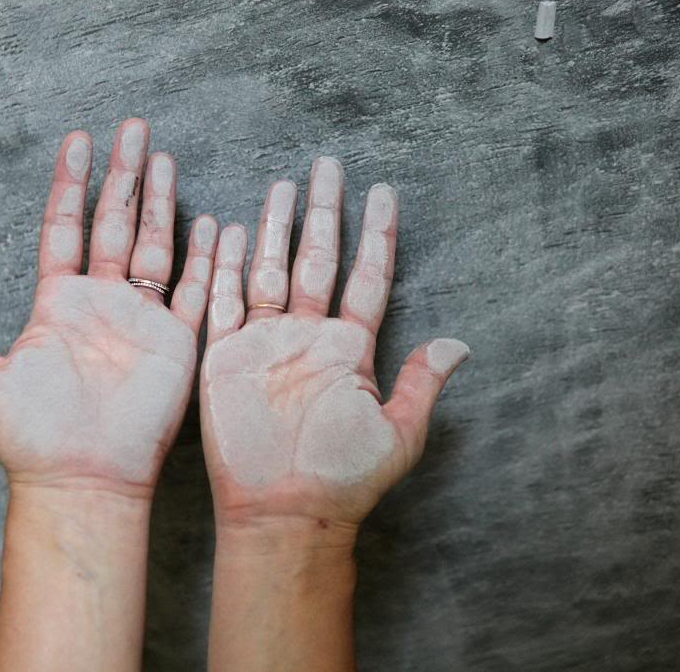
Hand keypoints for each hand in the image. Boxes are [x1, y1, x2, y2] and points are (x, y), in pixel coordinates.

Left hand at [0, 118, 218, 496]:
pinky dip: (205, 259)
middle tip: (132, 128)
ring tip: (163, 157)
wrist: (79, 479)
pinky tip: (212, 223)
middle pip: (114, 224)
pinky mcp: (175, 344)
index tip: (77, 140)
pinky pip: (196, 293)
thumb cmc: (29, 437)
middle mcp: (101, 303)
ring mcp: (141, 320)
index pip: (65, 228)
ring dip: (159, 202)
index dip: (71, 184)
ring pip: (155, 246)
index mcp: (58, 304)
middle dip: (123, 176)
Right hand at [201, 157, 468, 530]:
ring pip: (270, 269)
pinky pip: (222, 300)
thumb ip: (421, 383)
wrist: (283, 511)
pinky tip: (223, 230)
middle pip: (317, 259)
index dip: (376, 236)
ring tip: (281, 186)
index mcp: (349, 349)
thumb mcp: (396, 433)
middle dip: (323, 213)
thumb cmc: (341, 478)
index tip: (383, 193)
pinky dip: (222, 265)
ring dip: (274, 228)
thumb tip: (458, 343)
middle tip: (328, 166)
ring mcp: (266, 342)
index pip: (366, 278)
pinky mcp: (227, 356)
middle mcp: (308, 336)